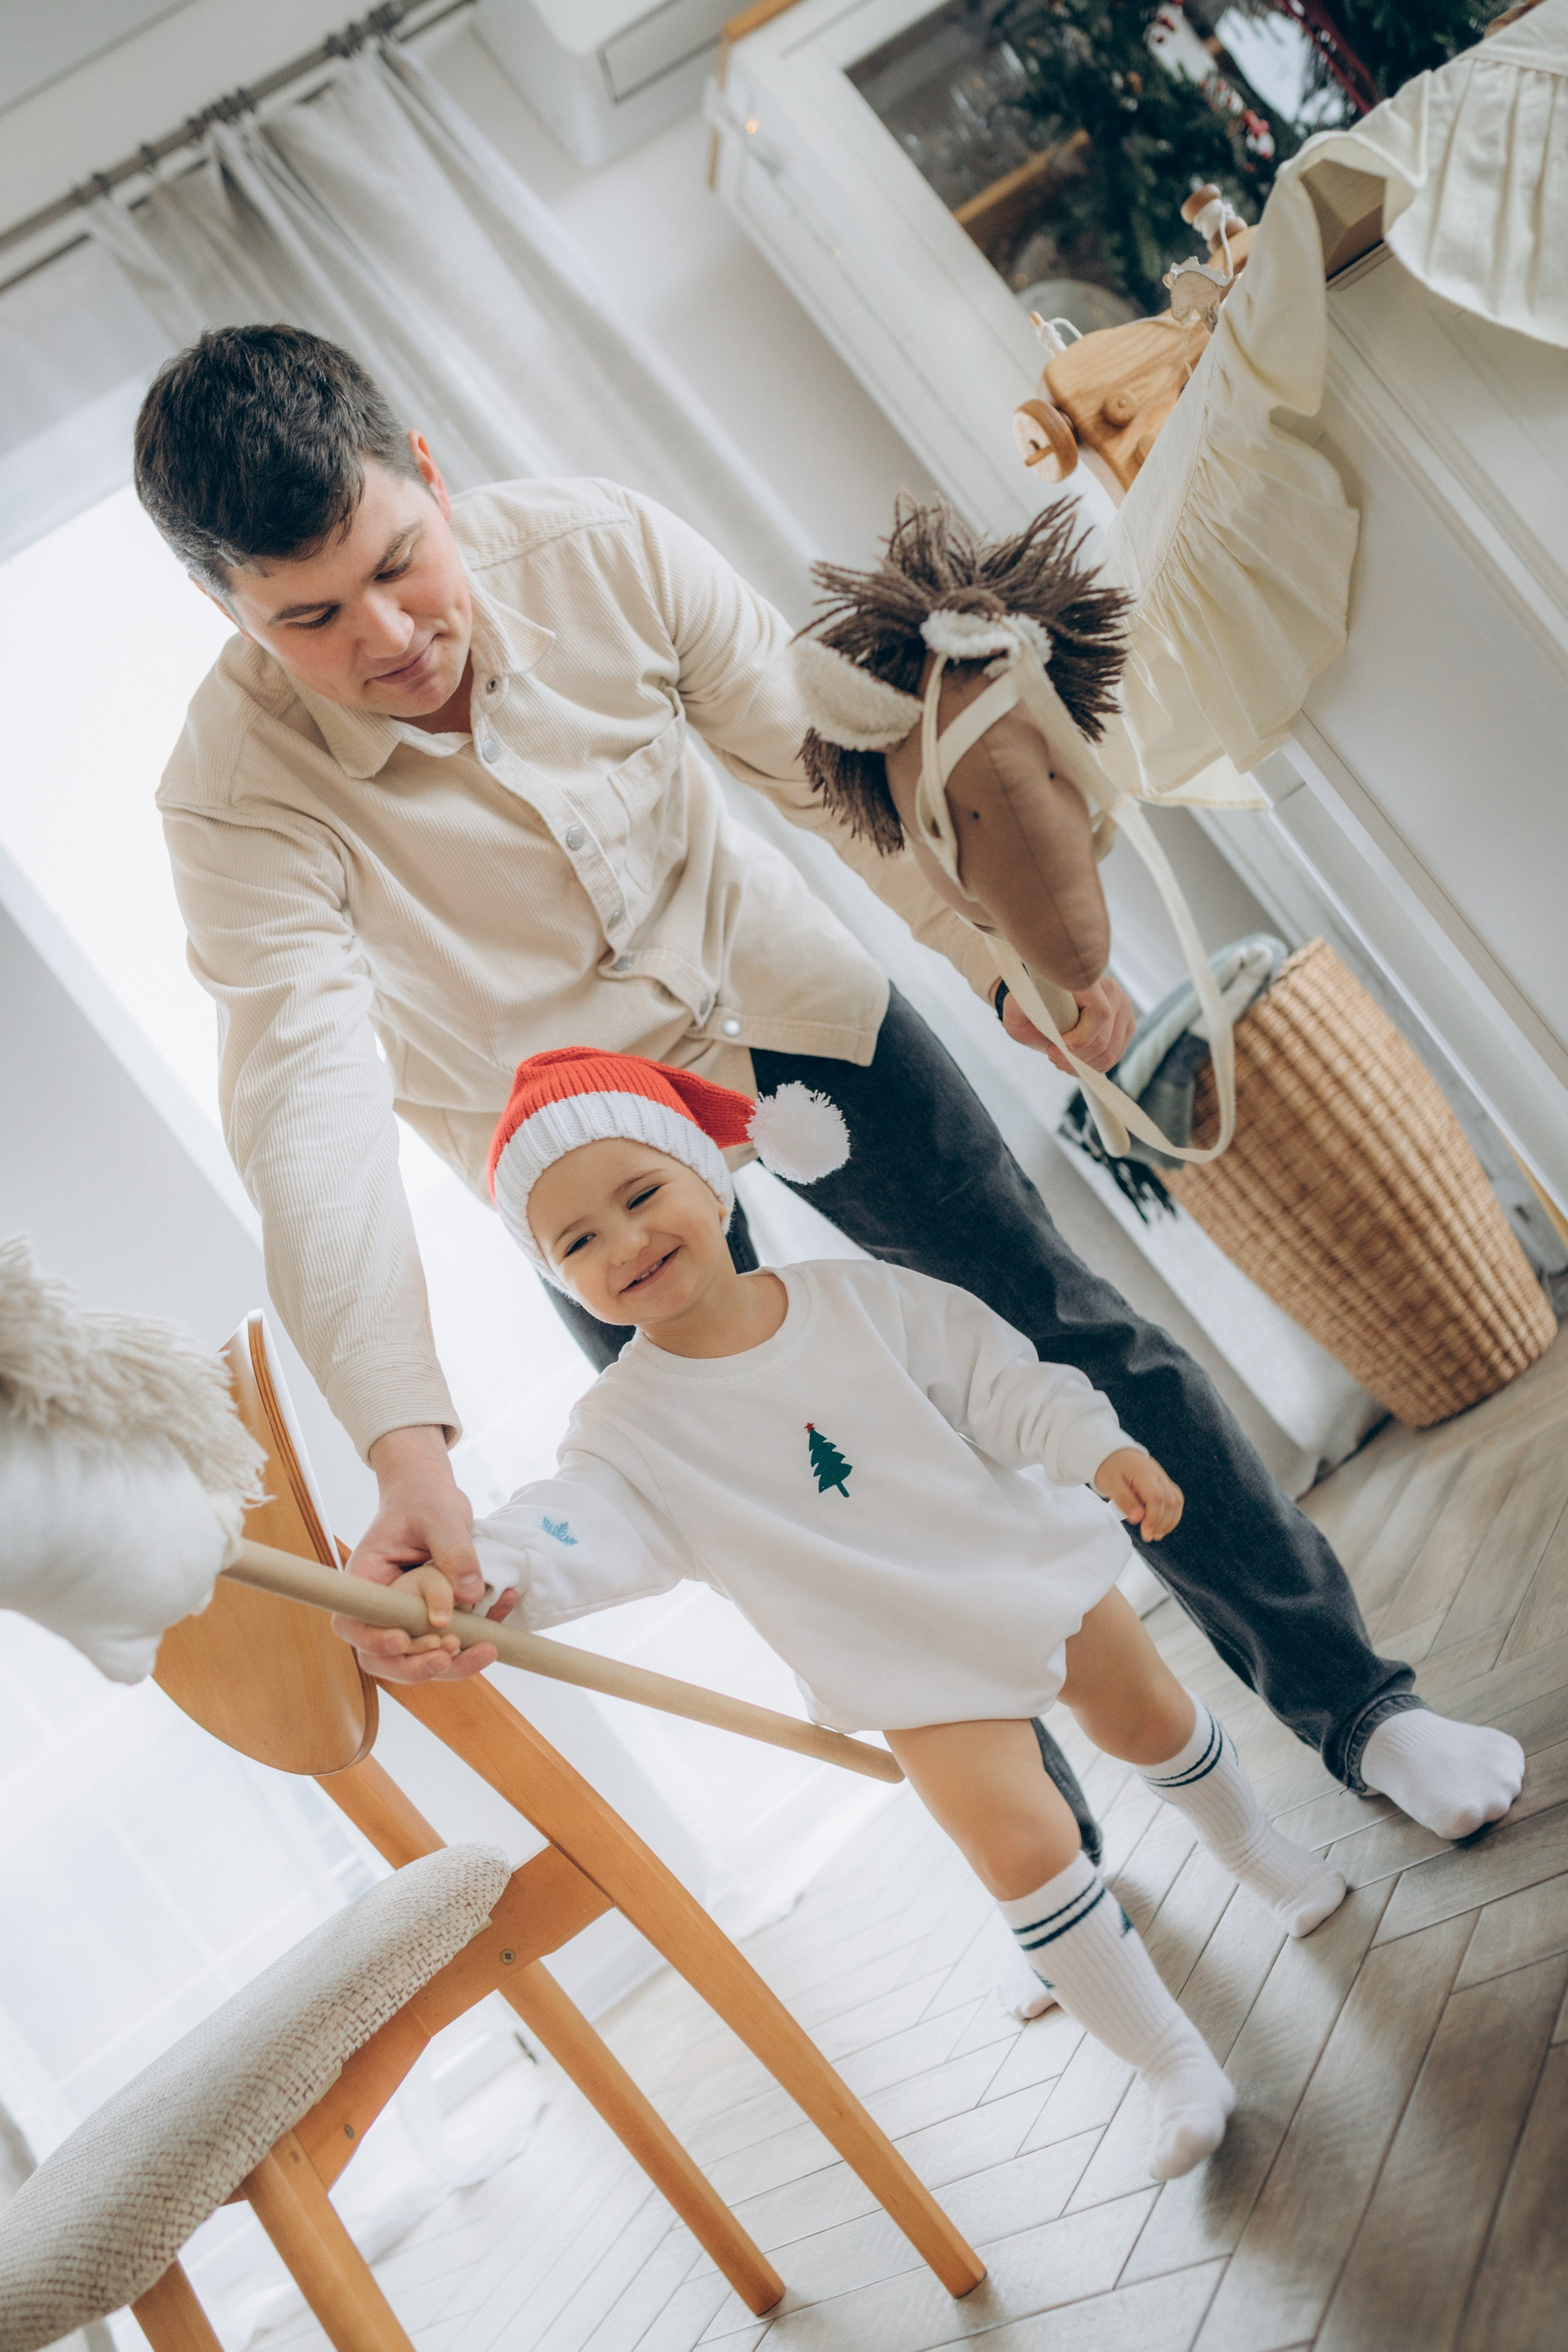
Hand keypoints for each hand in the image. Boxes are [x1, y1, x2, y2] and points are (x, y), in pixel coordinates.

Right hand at [334, 1425, 514, 1683]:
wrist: (432, 1495)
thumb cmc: (423, 1500)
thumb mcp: (440, 1517)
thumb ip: (454, 1551)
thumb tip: (470, 1593)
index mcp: (367, 1580)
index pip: (354, 1624)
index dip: (374, 1641)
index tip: (404, 1639)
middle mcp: (383, 1607)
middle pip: (385, 1657)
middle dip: (416, 1666)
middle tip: (448, 1653)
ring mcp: (410, 1616)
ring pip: (421, 1658)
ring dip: (453, 1664)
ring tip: (486, 1648)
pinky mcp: (437, 1618)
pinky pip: (454, 1640)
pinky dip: (480, 1635)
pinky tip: (507, 1604)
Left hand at [998, 976, 1135, 1073]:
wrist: (1041, 1003)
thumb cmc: (1028, 1005)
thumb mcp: (1017, 1007)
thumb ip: (1024, 1010)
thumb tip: (1041, 1019)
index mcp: (1088, 981)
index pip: (1100, 1015)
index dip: (1077, 1041)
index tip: (1051, 1048)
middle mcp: (1112, 992)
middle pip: (1104, 1042)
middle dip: (1075, 1059)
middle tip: (1051, 1056)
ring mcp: (1123, 1009)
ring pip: (1110, 1053)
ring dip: (1083, 1066)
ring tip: (1061, 1060)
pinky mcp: (1126, 1025)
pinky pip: (1115, 1056)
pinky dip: (1093, 1066)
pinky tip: (1074, 1060)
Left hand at [1094, 1447, 1183, 1541]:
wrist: (1115, 1454)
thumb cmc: (1110, 1469)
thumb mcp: (1109, 1483)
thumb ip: (1123, 1499)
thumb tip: (1138, 1518)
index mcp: (1143, 1472)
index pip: (1156, 1497)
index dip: (1153, 1517)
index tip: (1145, 1532)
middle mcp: (1157, 1474)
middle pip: (1169, 1501)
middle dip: (1162, 1522)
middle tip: (1149, 1537)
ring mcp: (1163, 1478)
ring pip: (1176, 1500)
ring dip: (1169, 1520)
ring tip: (1157, 1534)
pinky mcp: (1164, 1483)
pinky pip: (1175, 1499)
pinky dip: (1172, 1514)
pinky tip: (1162, 1525)